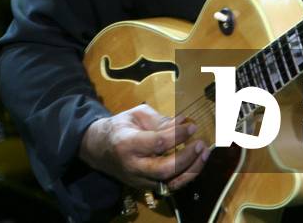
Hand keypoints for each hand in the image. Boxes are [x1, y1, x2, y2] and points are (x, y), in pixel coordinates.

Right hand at [79, 103, 209, 191]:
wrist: (99, 149)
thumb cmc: (120, 127)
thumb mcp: (136, 115)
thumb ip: (159, 120)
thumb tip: (183, 122)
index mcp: (127, 144)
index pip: (156, 143)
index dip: (177, 135)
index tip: (192, 125)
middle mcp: (132, 166)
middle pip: (163, 169)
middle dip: (186, 158)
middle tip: (200, 144)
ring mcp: (139, 180)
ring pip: (169, 183)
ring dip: (191, 170)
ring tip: (203, 154)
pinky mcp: (146, 187)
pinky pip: (170, 186)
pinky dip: (186, 176)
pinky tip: (197, 163)